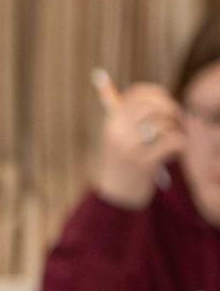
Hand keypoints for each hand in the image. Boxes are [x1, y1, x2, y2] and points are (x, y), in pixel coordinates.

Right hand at [95, 83, 184, 208]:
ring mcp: (129, 148)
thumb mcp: (120, 137)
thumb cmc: (124, 162)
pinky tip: (172, 153)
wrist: (116, 197)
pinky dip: (179, 145)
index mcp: (111, 122)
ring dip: (175, 131)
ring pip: (165, 124)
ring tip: (170, 141)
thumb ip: (133, 117)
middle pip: (152, 106)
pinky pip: (173, 142)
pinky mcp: (143, 163)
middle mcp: (117, 132)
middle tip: (177, 119)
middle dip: (170, 109)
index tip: (165, 101)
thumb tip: (161, 98)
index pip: (136, 95)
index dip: (155, 94)